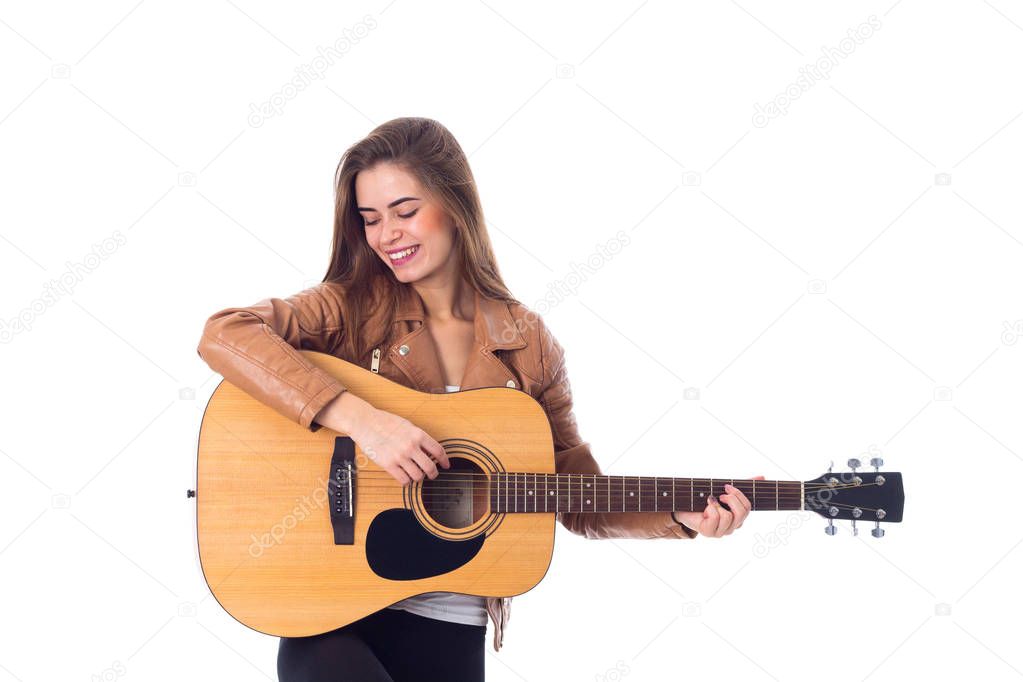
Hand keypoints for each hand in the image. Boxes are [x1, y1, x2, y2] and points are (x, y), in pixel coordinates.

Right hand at [315, 391, 448, 484]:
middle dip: (433, 473)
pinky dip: (406, 481)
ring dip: (418, 477)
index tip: (446, 465)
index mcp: (417, 434)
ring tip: (415, 474)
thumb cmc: (385, 422)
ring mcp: (400, 456)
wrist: (365, 422)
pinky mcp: (388, 465)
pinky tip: (404, 477)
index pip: (438, 451)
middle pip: (430, 467)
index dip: (444, 460)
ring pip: (418, 476)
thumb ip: (418, 437)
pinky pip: (403, 480)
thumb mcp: (407, 425)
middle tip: (432, 475)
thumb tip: (429, 450)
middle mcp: (411, 446)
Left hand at [673, 475, 763, 537]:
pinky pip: (715, 519)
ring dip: (717, 505)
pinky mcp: (709, 532)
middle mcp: (732, 526)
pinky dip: (709, 509)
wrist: (684, 505)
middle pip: (742, 513)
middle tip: (720, 494)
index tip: (726, 486)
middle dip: (731, 499)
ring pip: (728, 517)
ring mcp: (721, 532)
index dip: (738, 495)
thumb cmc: (705, 499)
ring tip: (709, 502)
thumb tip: (762, 477)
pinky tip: (704, 508)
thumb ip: (743, 485)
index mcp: (737, 517)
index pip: (748, 508)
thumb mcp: (724, 490)